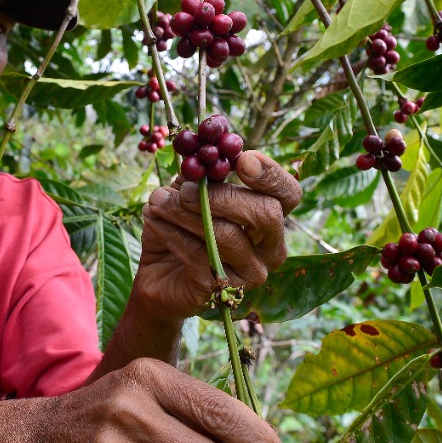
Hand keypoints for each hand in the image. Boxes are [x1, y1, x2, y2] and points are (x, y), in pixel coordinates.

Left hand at [136, 150, 301, 316]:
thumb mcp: (187, 194)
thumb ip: (199, 175)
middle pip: (265, 213)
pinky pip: (200, 255)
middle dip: (222, 196)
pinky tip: (153, 219)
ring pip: (227, 235)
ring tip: (157, 200)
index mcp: (271, 218)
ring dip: (185, 213)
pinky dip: (172, 232)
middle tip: (185, 188)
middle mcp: (271, 248)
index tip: (242, 159)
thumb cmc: (180, 229)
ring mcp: (252, 273)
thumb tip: (198, 153)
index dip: (270, 175)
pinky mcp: (223, 290)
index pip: (288, 193)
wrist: (156, 276)